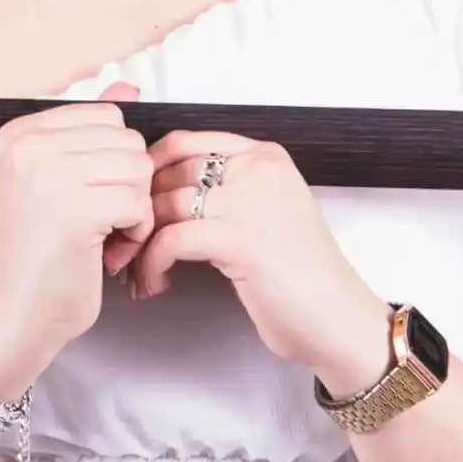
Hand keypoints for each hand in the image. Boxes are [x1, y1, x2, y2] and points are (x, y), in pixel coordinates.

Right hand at [0, 85, 151, 397]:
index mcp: (19, 131)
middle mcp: (28, 145)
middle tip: (95, 222)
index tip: (83, 197)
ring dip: (133, 209)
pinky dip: (135, 232)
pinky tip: (106, 250)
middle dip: (127, 186)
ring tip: (100, 235)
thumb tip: (130, 86)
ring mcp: (48, 174)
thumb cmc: (42, 251)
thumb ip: (92, 131)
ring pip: (138, 169)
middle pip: (128, 141)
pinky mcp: (73, 209)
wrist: (19, 311)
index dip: (112, 162)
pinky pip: (139, 202)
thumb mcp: (61, 179)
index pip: (109, 116)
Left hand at [129, 133, 389, 399]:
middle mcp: (259, 169)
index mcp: (266, 157)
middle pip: (169, 174)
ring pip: (163, 206)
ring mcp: (251, 201)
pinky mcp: (240, 239)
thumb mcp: (269, 212)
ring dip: (138, 242)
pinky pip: (170, 240)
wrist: (338, 319)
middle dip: (136, 210)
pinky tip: (155, 282)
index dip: (147, 171)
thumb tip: (161, 192)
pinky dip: (152, 263)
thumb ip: (228, 191)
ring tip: (135, 269)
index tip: (131, 201)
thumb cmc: (304, 276)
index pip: (185, 142)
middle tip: (123, 242)